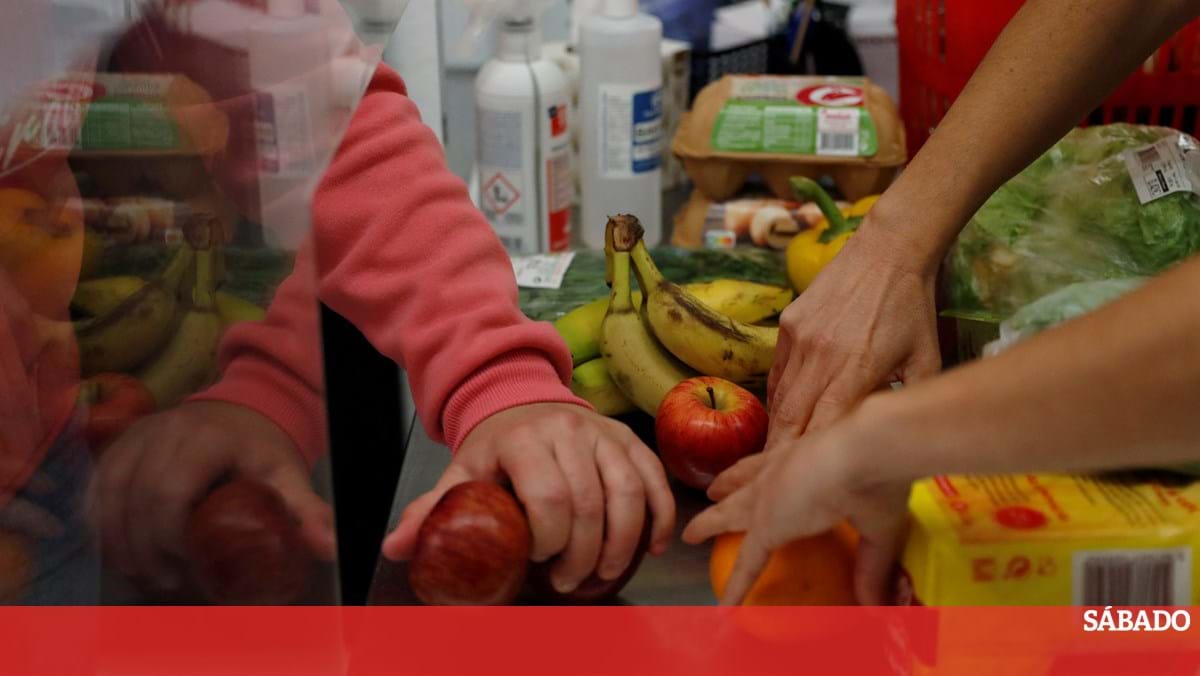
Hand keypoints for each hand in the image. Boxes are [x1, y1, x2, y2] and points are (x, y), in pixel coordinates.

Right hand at [89, 401, 333, 592]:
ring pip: (108, 492)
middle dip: (146, 548)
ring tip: (146, 575)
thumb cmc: (262, 448)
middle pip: (135, 496)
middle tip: (168, 581)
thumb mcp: (287, 473)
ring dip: (120, 542)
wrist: (241, 410)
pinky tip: (122, 552)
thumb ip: (305, 511)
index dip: (168, 536)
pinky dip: (103, 524)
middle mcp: (164, 430)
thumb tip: (329, 548)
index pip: (169, 490)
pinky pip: (97, 487)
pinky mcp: (118, 444)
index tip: (187, 568)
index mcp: (206, 437)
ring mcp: (136, 435)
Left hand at [383, 403, 675, 594]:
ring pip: (629, 493)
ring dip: (621, 544)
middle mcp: (568, 430)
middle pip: (590, 503)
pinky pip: (655, 480)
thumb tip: (398, 548)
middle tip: (567, 581)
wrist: (519, 397)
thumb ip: (434, 509)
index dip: (550, 540)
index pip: (550, 498)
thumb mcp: (461, 471)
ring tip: (602, 573)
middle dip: (583, 554)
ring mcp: (603, 433)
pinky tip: (652, 548)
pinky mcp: (629, 439)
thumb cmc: (493, 446)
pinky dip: (659, 517)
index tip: (536, 560)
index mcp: (522, 440)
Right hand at [682, 397, 910, 605]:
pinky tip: (755, 463)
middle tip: (689, 534)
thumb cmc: (873, 487)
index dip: (736, 586)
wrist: (874, 434)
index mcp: (777, 521)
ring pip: (740, 477)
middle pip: (729, 512)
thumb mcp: (877, 532)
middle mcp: (767, 492)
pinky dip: (750, 464)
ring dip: (724, 487)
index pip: (749, 560)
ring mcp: (778, 462)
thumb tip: (874, 608)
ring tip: (712, 491)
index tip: (724, 609)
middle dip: (708, 525)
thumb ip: (871, 569)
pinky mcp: (794, 441)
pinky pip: (761, 456)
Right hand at [709, 225, 939, 501]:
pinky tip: (784, 416)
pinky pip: (778, 372)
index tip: (798, 490)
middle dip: (780, 458)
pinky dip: (780, 397)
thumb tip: (893, 441)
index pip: (822, 427)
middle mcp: (820, 356)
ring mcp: (799, 339)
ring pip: (780, 397)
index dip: (807, 462)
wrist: (888, 249)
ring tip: (772, 463)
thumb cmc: (913, 309)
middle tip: (772, 489)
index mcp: (857, 369)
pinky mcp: (788, 325)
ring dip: (778, 430)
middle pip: (791, 419)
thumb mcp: (925, 361)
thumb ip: (906, 401)